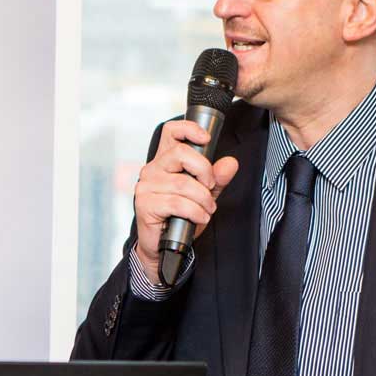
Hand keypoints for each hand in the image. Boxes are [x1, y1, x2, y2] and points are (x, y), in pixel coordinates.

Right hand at [132, 120, 238, 280]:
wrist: (163, 246)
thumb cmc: (180, 217)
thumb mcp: (204, 195)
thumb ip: (217, 179)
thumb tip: (230, 163)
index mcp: (165, 161)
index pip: (171, 132)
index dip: (189, 129)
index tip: (205, 139)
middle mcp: (153, 169)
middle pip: (181, 153)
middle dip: (204, 171)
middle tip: (211, 187)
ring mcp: (147, 186)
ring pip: (183, 183)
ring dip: (202, 199)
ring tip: (207, 209)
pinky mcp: (145, 204)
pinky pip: (177, 203)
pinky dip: (195, 212)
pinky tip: (198, 217)